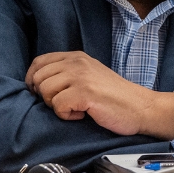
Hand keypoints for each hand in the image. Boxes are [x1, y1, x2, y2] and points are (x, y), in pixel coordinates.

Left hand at [25, 51, 173, 139]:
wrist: (140, 107)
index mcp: (76, 57)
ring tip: (76, 108)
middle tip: (65, 103)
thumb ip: (67, 73)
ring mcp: (81, 76)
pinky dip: (67, 115)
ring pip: (45, 92)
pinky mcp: (84, 93)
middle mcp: (77, 62)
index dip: (33, 80)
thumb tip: (36, 84)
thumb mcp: (89, 75)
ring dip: (56, 106)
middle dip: (46, 96)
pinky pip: (58, 106)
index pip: (38, 63)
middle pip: (38, 79)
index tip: (44, 94)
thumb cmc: (114, 97)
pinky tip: (82, 114)